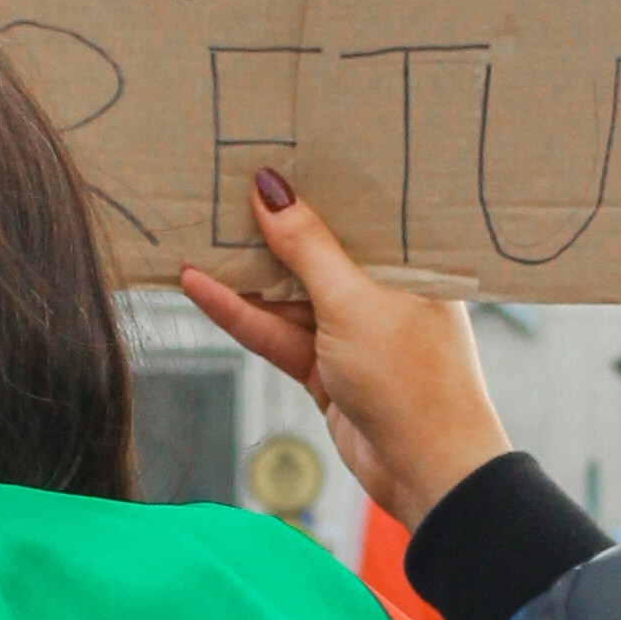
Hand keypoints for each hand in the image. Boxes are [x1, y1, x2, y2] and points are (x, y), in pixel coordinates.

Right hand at [179, 173, 514, 528]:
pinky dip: (239, 313)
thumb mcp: (353, 302)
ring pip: (289, 294)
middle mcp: (384, 291)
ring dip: (242, 272)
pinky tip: (197, 285)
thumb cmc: (410, 378)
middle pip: (317, 250)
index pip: (360, 211)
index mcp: (410, 263)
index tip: (272, 147)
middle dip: (270, 226)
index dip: (318, 182)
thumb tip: (271, 188)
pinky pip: (277, 332)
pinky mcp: (327, 370)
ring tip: (192, 232)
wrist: (428, 472)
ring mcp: (353, 332)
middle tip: (219, 183)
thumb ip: (307, 247)